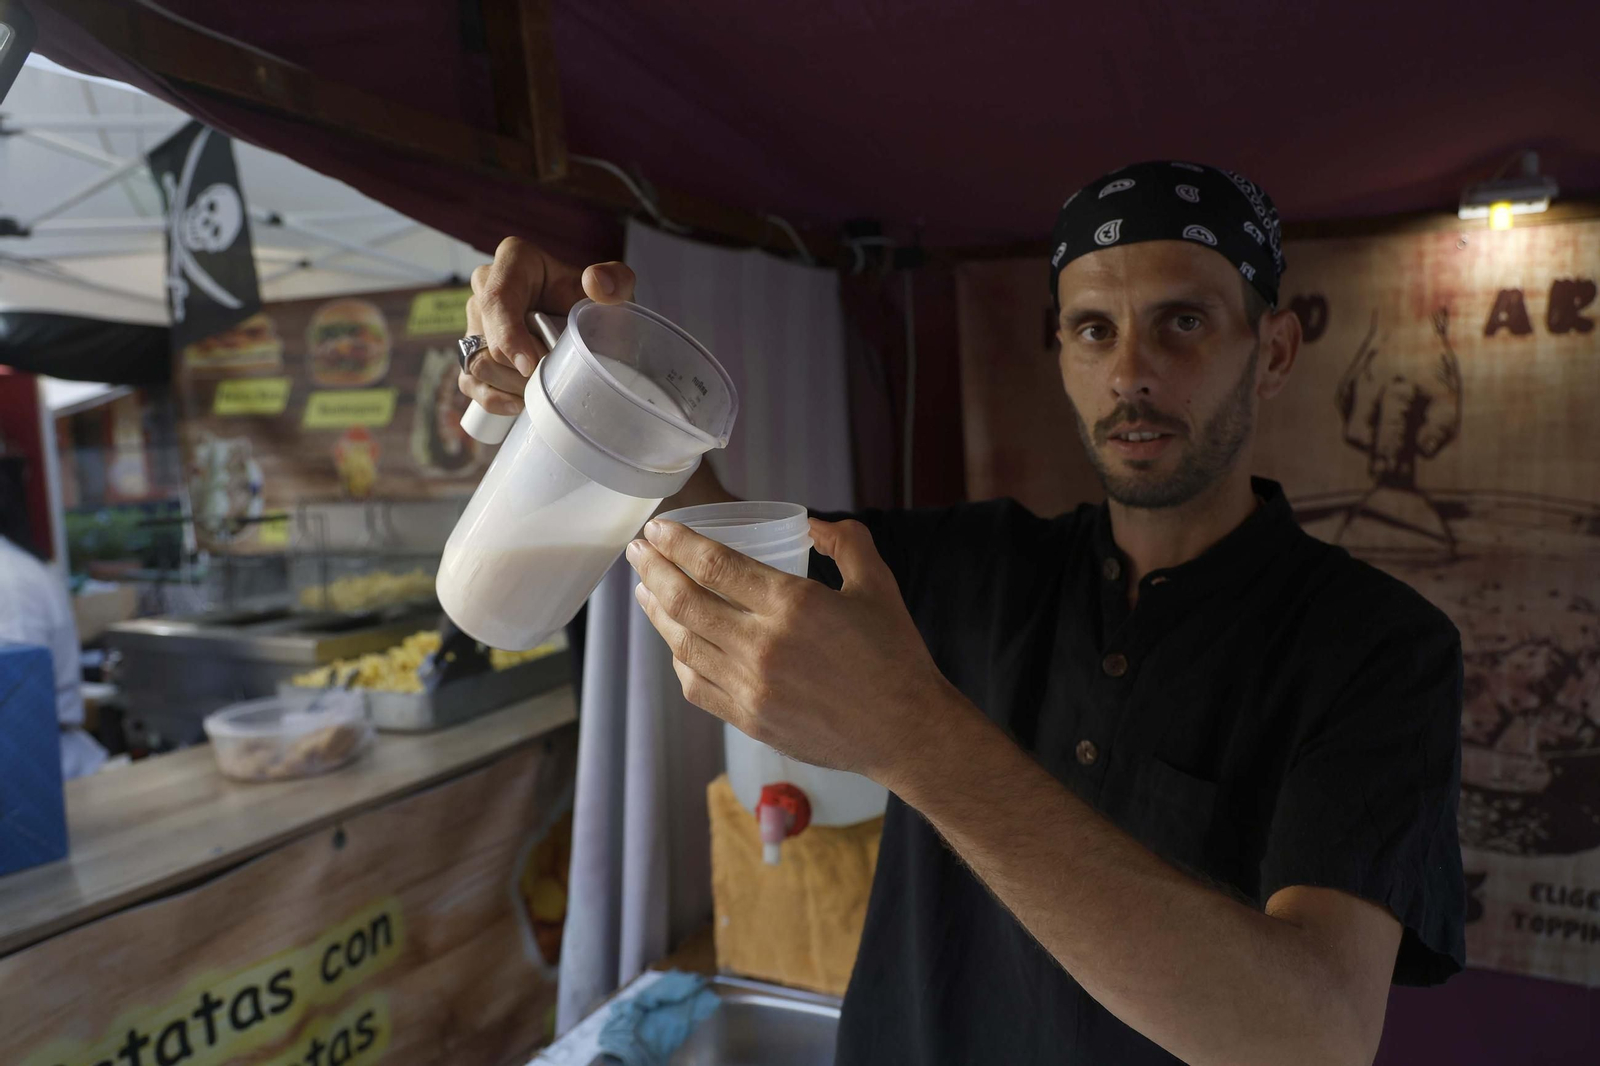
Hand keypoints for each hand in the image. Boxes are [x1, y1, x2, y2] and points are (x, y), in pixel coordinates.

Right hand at [458, 236, 638, 414]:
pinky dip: (493, 400)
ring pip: (476, 362)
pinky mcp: (472, 352)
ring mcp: (475, 320)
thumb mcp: (614, 288)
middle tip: (551, 379)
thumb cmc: (598, 303)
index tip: (531, 365)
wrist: (592, 327)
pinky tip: (520, 405)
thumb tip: (596, 283)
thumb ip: (615, 279)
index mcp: (514, 260)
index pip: (496, 298)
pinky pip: (468, 381)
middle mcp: (486, 286)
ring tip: (543, 390)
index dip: (509, 335)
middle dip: (518, 367)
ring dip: (510, 385)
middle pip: (486, 336)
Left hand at [625, 516, 964, 784]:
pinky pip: (696, 685)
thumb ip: (846, 543)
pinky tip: (674, 643)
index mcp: (793, 604)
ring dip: (656, 612)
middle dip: (653, 570)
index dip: (678, 543)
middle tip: (638, 551)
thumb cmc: (894, 656)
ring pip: (683, 644)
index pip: (715, 564)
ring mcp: (751, 686)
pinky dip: (678, 660)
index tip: (659, 530)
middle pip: (686, 601)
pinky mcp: (749, 718)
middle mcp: (762, 645)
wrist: (904, 731)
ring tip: (644, 590)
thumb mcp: (877, 584)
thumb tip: (813, 524)